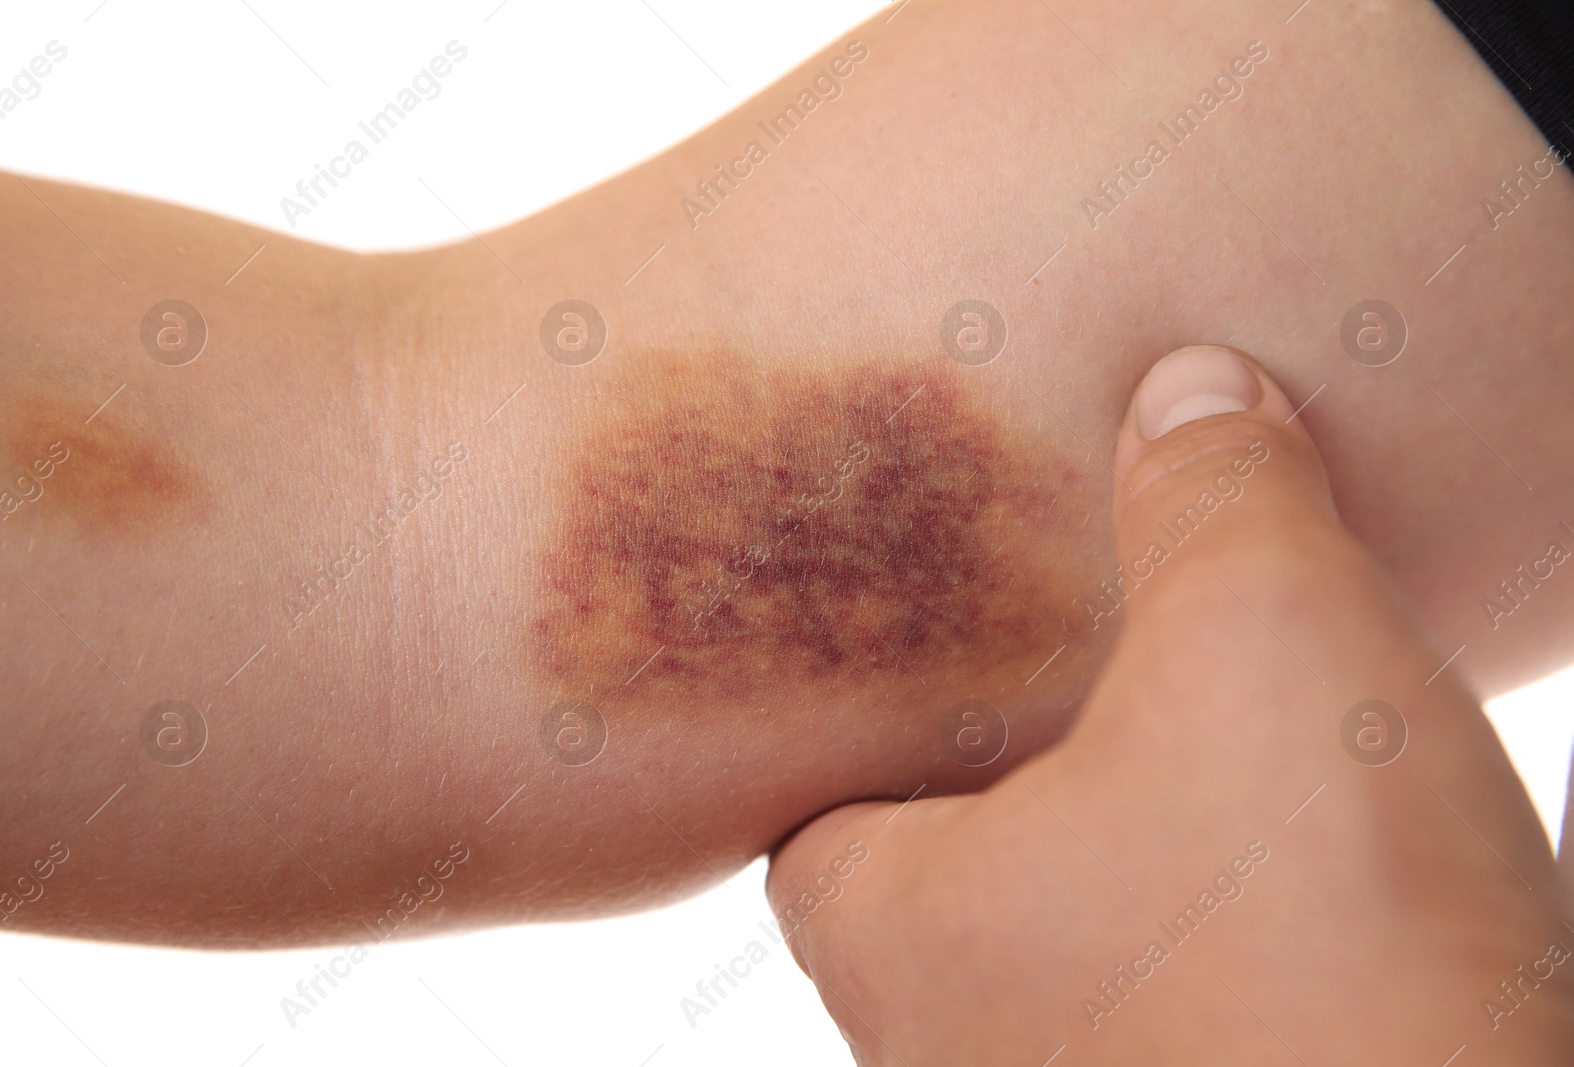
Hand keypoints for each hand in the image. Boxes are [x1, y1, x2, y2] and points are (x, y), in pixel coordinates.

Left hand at [768, 345, 1573, 1064]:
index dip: (860, 717)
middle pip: (937, 868)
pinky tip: (1296, 861)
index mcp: (897, 925)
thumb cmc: (1314, 939)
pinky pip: (1184, 995)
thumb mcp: (1263, 643)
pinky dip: (1218, 919)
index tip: (925, 639)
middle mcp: (956, 1042)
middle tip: (1072, 660)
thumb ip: (1214, 499)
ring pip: (1071, 937)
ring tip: (1197, 740)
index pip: (808, 811)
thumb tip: (1193, 392)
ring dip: (1128, 845)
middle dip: (1006, 767)